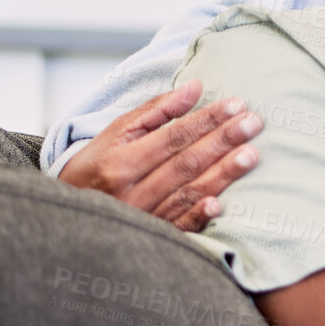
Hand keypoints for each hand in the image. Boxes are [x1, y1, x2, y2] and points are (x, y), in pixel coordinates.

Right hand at [57, 79, 261, 231]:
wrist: (70, 213)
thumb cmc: (97, 165)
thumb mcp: (117, 132)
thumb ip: (157, 111)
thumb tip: (195, 87)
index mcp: (120, 163)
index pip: (173, 137)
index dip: (206, 120)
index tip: (236, 105)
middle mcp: (131, 192)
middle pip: (185, 164)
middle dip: (222, 142)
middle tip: (254, 124)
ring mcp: (143, 218)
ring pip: (187, 194)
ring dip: (222, 175)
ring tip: (251, 155)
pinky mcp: (153, 238)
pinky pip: (179, 228)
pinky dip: (197, 216)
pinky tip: (219, 205)